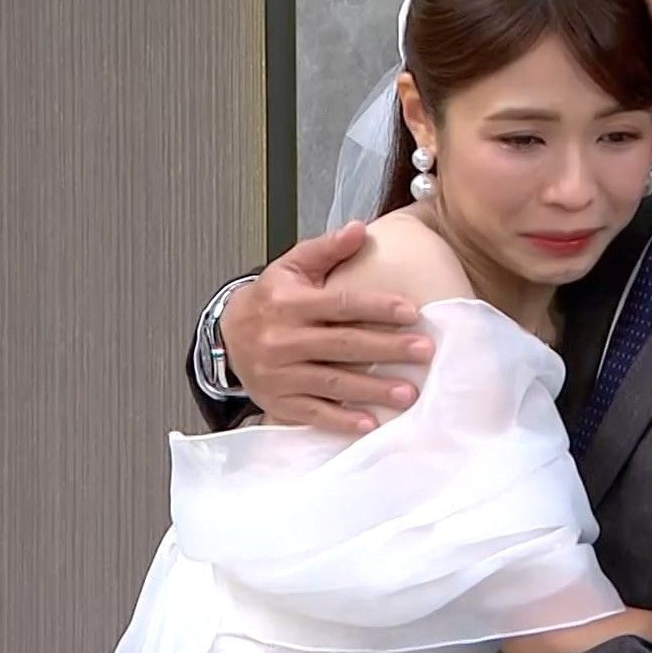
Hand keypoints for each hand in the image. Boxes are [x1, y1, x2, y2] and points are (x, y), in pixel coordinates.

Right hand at [220, 222, 428, 430]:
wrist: (226, 337)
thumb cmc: (271, 299)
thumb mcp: (291, 267)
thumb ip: (326, 249)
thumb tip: (360, 228)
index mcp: (289, 303)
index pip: (340, 304)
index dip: (377, 307)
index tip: (412, 312)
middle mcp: (282, 339)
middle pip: (342, 344)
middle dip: (387, 348)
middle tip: (425, 351)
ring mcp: (279, 374)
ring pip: (332, 381)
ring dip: (372, 389)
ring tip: (409, 393)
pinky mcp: (278, 401)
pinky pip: (313, 412)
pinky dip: (341, 420)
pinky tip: (370, 424)